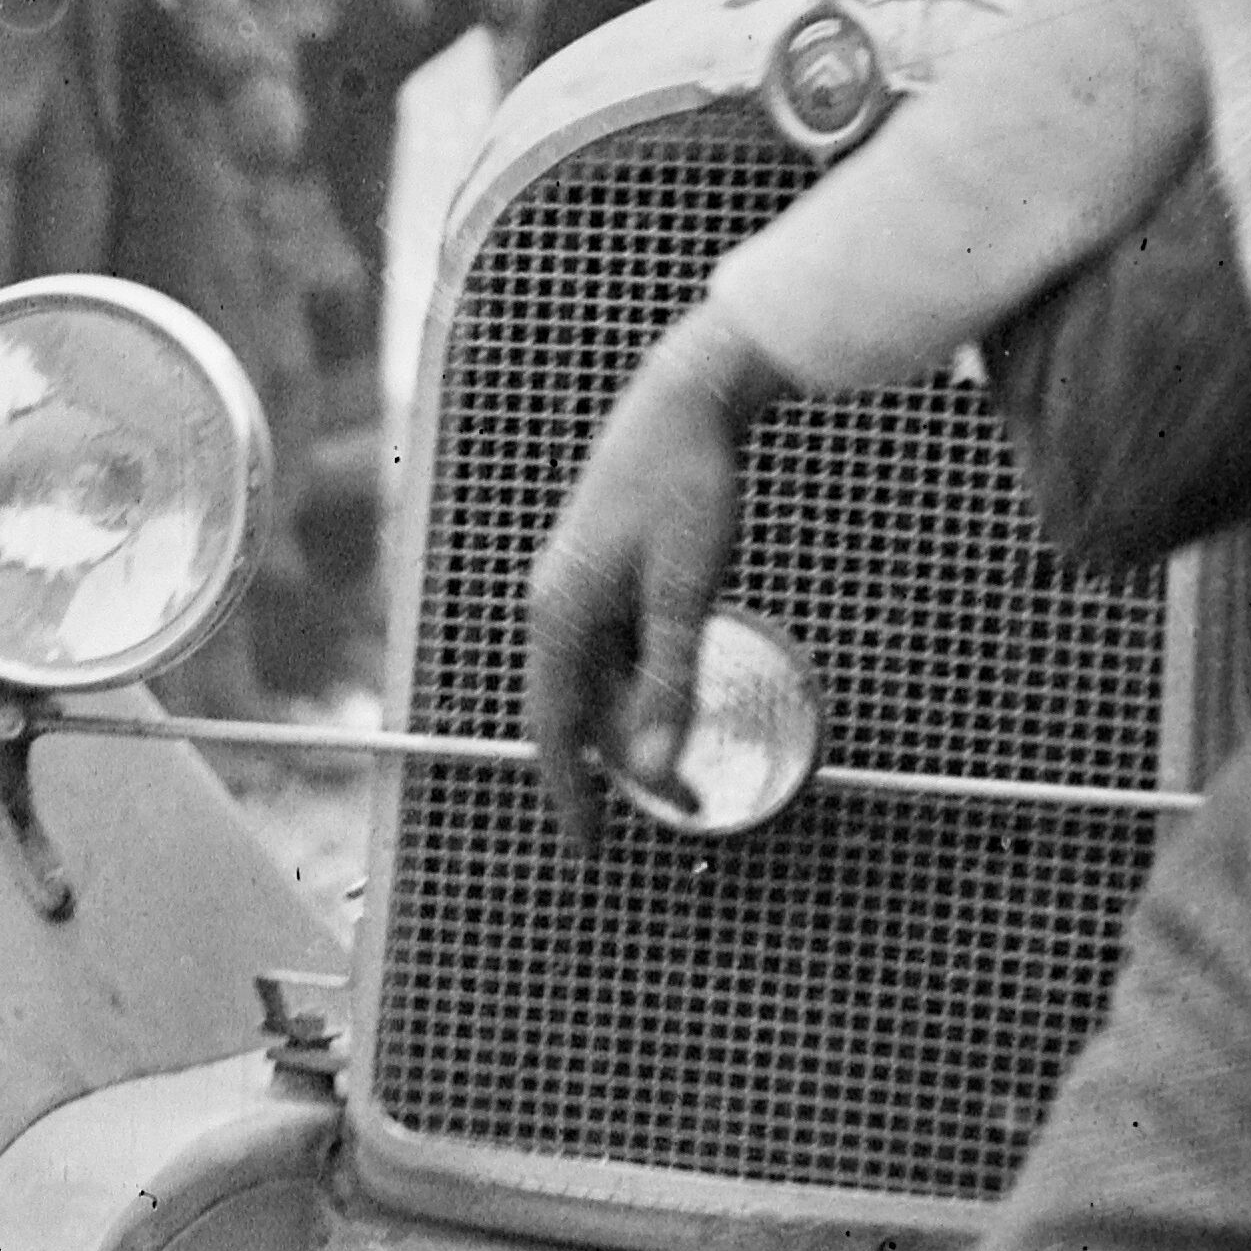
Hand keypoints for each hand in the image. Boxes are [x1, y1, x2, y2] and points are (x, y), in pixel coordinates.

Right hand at [518, 325, 760, 812]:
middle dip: (629, 761)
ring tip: (695, 750)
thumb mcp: (690, 592)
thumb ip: (673, 681)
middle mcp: (554, 607)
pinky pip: (613, 649)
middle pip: (581, 711)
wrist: (687, 401)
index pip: (556, 729)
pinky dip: (644, 682)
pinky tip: (682, 683)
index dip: (571, 795)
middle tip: (694, 800)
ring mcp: (573, 588)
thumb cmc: (688, 490)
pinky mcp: (598, 572)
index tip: (589, 848)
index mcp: (561, 617)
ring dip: (641, 721)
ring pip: (601, 681)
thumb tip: (661, 764)